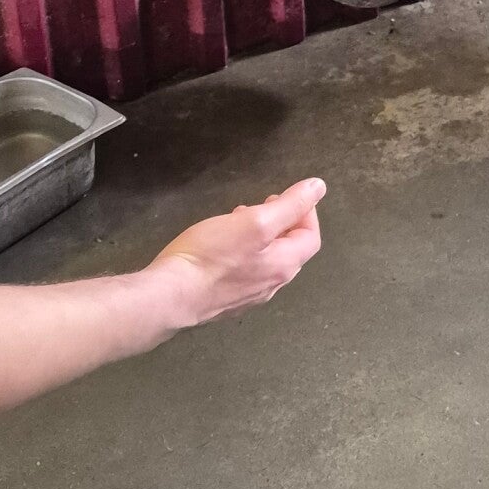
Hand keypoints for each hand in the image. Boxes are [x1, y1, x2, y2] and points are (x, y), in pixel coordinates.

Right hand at [149, 179, 325, 327]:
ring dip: (261, 237)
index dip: (306, 212)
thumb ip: (289, 205)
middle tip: (265, 204)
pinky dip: (244, 252)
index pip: (310, 238)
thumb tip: (318, 188)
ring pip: (266, 262)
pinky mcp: (226, 301)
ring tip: (241, 218)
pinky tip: (222, 244)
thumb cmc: (211, 256)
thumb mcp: (254, 221)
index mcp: (284, 266)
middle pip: (290, 251)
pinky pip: (246, 272)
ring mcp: (248, 297)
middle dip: (283, 223)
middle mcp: (271, 285)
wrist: (170, 297)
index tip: (289, 195)